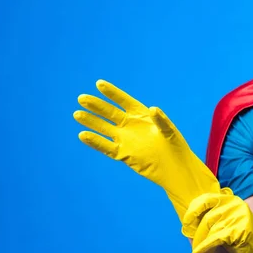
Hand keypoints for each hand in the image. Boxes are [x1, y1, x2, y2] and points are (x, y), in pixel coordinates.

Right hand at [73, 80, 219, 219]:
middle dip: (96, 105)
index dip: (112, 93)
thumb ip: (161, 120)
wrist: (175, 168)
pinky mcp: (123, 154)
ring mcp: (125, 139)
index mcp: (141, 115)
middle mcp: (130, 125)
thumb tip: (153, 109)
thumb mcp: (170, 132)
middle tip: (81, 98)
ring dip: (91, 122)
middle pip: (110, 113)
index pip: (124, 101)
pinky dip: (95, 142)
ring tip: (76, 114)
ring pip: (104, 128)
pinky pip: (106, 147)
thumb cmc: (175, 147)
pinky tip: (82, 135)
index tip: (99, 84)